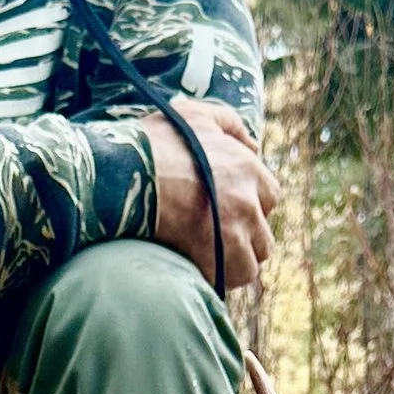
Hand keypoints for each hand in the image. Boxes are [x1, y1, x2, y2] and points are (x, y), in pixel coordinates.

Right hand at [139, 99, 279, 293]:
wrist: (124, 177)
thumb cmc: (154, 143)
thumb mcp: (194, 115)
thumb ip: (229, 124)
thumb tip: (253, 145)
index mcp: (248, 169)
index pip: (270, 197)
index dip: (251, 205)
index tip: (229, 210)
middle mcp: (248, 203)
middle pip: (263, 234)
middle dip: (245, 238)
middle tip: (218, 238)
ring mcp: (233, 234)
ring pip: (251, 261)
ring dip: (235, 262)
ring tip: (211, 259)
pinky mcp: (214, 260)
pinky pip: (230, 278)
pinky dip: (220, 277)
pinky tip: (201, 270)